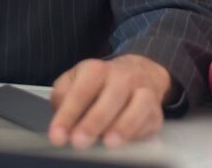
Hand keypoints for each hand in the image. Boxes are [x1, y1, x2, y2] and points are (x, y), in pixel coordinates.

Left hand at [48, 54, 170, 147]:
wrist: (138, 73)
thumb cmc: (100, 84)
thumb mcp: (74, 82)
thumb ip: (63, 97)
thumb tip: (61, 118)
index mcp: (96, 69)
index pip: (81, 91)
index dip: (68, 115)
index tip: (57, 135)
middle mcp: (122, 76)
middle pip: (111, 96)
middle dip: (94, 121)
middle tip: (79, 141)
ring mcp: (142, 91)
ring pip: (138, 104)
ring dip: (123, 126)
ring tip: (108, 143)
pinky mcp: (155, 111)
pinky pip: (149, 120)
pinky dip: (138, 132)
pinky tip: (124, 143)